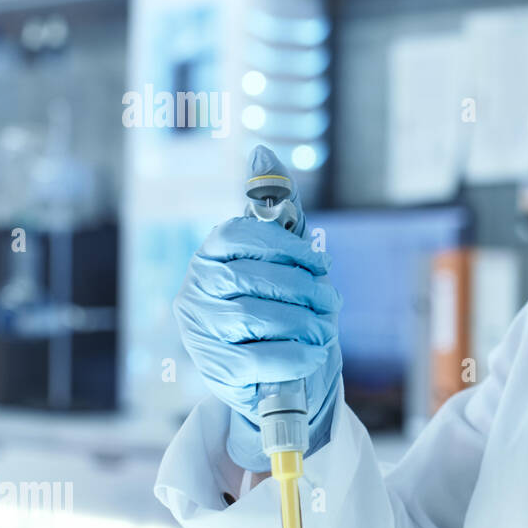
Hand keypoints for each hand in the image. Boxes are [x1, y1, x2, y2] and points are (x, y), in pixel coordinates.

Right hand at [173, 214, 342, 469]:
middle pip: (254, 278)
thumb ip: (279, 208)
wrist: (275, 375)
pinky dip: (295, 356)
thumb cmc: (282, 306)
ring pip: (254, 316)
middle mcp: (195, 289)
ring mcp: (200, 330)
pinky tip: (313, 354)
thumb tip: (262, 152)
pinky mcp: (214, 368)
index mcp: (210, 255)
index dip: (287, 246)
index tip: (322, 263)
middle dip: (305, 289)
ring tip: (325, 329)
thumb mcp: (285, 258)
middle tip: (332, 301)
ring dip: (303, 322)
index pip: (240, 234)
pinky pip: (258, 359)